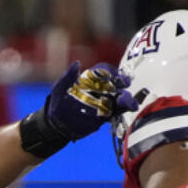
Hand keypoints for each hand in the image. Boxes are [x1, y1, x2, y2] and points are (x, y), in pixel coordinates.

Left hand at [20, 62, 135, 157]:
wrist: (56, 124)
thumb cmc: (57, 103)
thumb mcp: (59, 89)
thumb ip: (68, 77)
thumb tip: (77, 63)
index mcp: (90, 80)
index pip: (105, 71)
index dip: (111, 72)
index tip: (114, 75)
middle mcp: (100, 89)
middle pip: (115, 84)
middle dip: (122, 83)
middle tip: (125, 85)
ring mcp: (104, 102)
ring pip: (119, 98)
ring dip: (127, 99)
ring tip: (132, 104)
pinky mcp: (105, 114)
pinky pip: (117, 111)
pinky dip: (124, 110)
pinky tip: (129, 110)